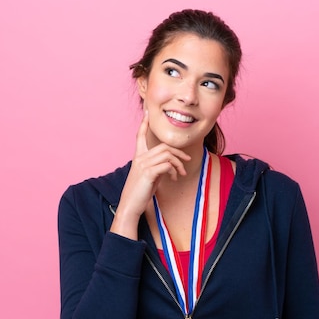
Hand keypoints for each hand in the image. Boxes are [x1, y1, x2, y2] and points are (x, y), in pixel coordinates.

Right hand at [110, 110, 190, 238]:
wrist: (131, 205)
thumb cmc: (140, 193)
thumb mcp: (150, 177)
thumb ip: (158, 168)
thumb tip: (170, 166)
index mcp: (138, 157)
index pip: (140, 136)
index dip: (143, 124)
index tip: (146, 112)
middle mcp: (140, 158)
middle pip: (163, 146)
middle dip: (178, 152)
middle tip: (187, 160)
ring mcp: (143, 165)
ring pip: (167, 154)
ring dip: (178, 163)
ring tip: (181, 173)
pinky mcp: (148, 173)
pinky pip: (167, 164)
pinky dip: (174, 170)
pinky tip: (174, 178)